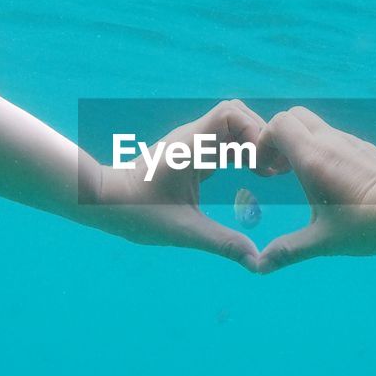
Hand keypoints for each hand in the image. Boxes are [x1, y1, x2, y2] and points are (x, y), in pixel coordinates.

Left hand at [91, 100, 282, 271]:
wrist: (101, 204)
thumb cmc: (135, 214)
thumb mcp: (184, 231)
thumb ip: (223, 243)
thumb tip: (256, 262)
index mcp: (190, 146)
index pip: (231, 113)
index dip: (254, 130)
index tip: (263, 162)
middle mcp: (191, 139)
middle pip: (238, 116)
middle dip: (260, 137)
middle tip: (274, 169)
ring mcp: (190, 145)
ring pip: (232, 130)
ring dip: (252, 146)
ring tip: (269, 173)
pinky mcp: (189, 156)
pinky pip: (222, 145)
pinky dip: (241, 154)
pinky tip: (253, 175)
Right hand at [254, 106, 375, 272]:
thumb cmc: (367, 224)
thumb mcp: (323, 241)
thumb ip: (288, 251)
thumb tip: (260, 267)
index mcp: (312, 157)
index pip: (277, 125)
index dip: (263, 143)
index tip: (265, 171)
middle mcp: (329, 141)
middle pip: (293, 117)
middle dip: (279, 138)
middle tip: (279, 170)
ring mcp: (349, 141)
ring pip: (315, 126)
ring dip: (301, 144)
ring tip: (301, 178)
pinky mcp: (365, 148)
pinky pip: (334, 138)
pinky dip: (321, 149)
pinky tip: (330, 180)